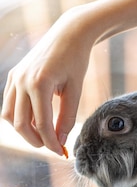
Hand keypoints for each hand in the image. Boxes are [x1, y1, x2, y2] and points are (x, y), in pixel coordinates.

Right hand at [1, 8, 91, 154]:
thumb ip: (67, 118)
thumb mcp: (75, 92)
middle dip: (36, 140)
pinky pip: (9, 104)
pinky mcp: (13, 76)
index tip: (61, 152)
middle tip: (52, 147)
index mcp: (39, 84)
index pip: (41, 124)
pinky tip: (36, 121)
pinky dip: (20, 117)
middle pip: (21, 124)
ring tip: (44, 135)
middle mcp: (22, 81)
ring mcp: (15, 77)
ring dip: (24, 130)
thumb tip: (59, 142)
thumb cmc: (76, 61)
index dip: (51, 142)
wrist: (68, 34)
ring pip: (9, 116)